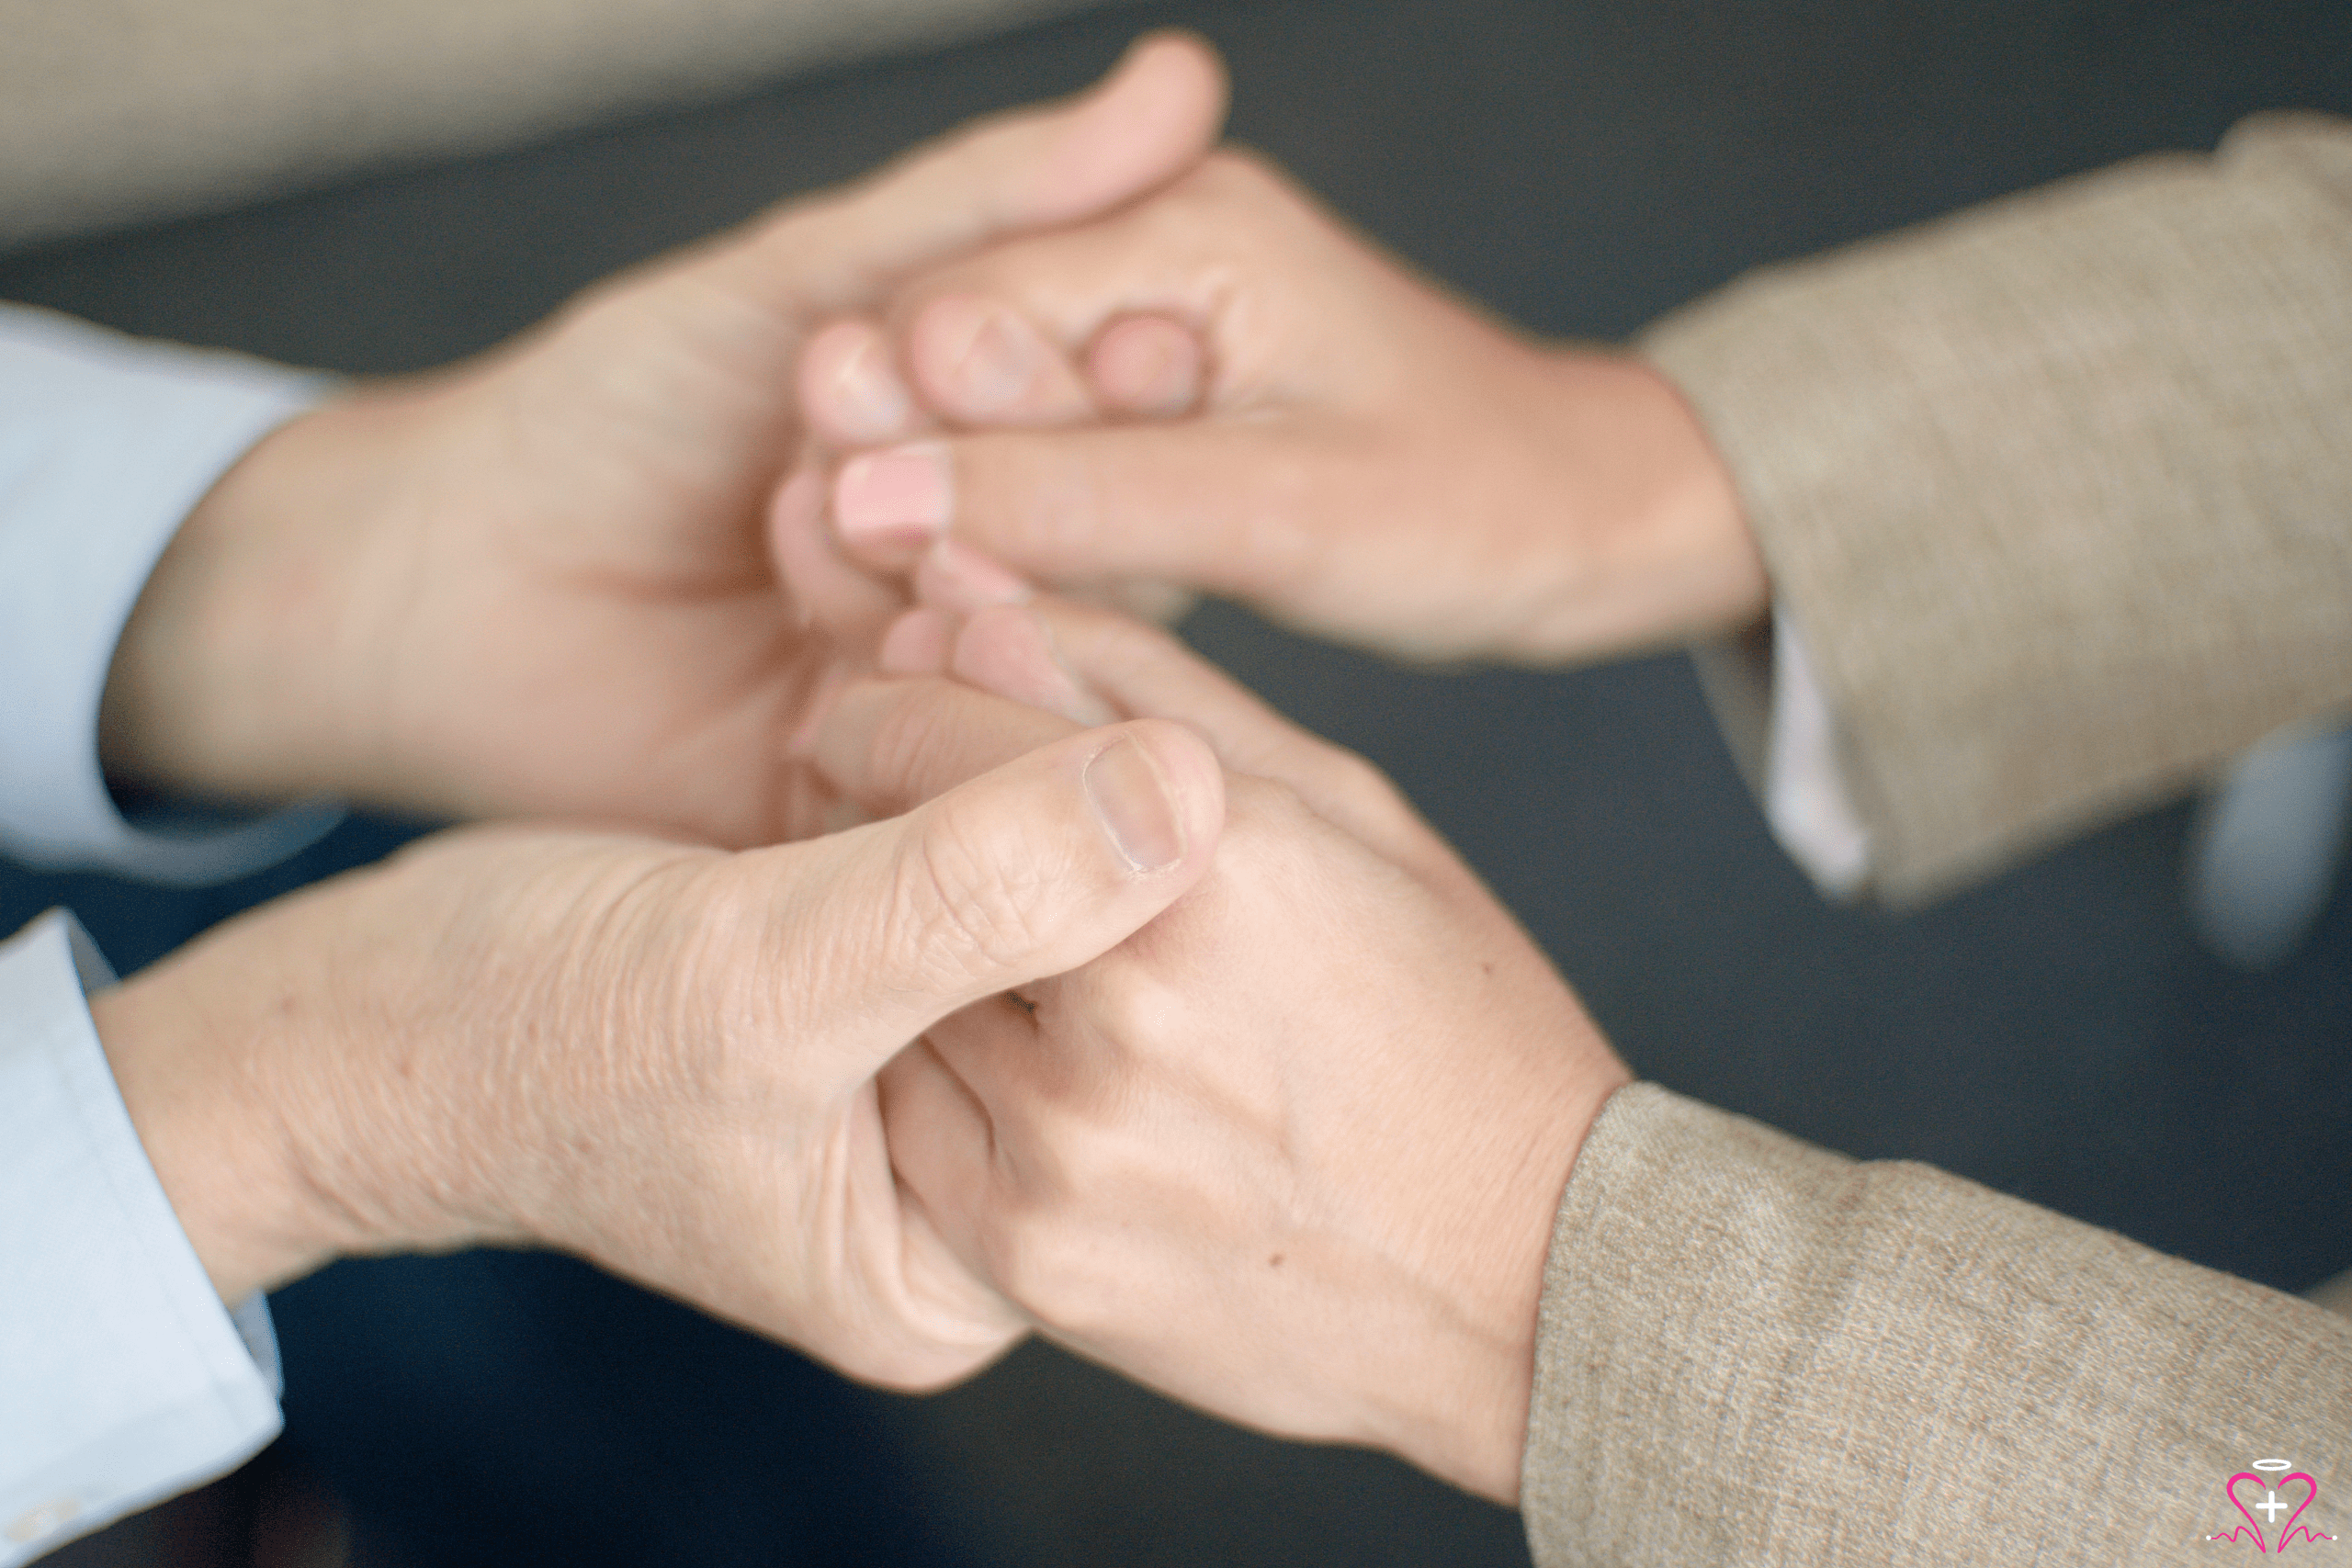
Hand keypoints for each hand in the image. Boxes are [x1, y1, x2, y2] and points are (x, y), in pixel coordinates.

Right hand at [88, 716, 1223, 1389]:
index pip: (1145, 1048)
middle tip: (979, 631)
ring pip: (1068, 858)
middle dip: (1069, 763)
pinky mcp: (914, 951)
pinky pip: (997, 818)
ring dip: (1013, 712)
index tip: (1078, 694)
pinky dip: (963, 710)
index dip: (1142, 854)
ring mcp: (955, 1049)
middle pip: (1124, 944)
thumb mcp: (755, 975)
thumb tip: (1190, 797)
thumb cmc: (526, 1037)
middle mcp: (994, 1156)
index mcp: (978, 1248)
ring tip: (927, 624)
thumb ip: (969, 897)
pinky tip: (916, 629)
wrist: (372, 1007)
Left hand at [96, 33, 1226, 845]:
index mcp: (1011, 447)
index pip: (1138, 416)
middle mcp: (1007, 575)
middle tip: (883, 403)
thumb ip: (981, 205)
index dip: (1131, 378)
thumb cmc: (611, 411)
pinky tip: (822, 622)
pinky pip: (961, 765)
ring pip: (1039, 645)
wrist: (441, 585)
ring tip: (817, 506)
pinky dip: (907, 681)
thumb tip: (1179, 80)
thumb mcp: (800, 285)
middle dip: (1022, 467)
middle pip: (1109, 538)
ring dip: (944, 563)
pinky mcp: (899, 813)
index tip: (1135, 341)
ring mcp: (959, 694)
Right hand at [803, 150, 1766, 665]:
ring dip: (965, 522)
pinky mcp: (1155, 399)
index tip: (877, 558)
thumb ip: (1073, 498)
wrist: (1580, 526)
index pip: (962, 320)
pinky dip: (1023, 535)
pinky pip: (1043, 462)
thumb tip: (879, 500)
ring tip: (948, 620)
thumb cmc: (1477, 505)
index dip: (905, 442)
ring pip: (986, 422)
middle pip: (955, 364)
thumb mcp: (1277, 512)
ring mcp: (1148, 318)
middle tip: (902, 603)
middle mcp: (1151, 245)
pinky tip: (1009, 607)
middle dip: (923, 483)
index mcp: (1185, 225)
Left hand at [813, 595, 1631, 1495]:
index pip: (937, 727)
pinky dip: (943, 1085)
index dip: (895, 703)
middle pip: (891, 859)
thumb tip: (968, 607)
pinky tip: (1044, 1080)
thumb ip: (1146, 688)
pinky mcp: (1032, 1256)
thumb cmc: (1454, 1018)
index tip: (894, 708)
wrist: (1524, 1279)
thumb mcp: (1344, 809)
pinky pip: (911, 1129)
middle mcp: (1127, 1002)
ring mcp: (1069, 1145)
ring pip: (892, 996)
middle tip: (944, 832)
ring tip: (1020, 967)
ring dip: (917, 961)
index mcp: (1213, 856)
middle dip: (895, 823)